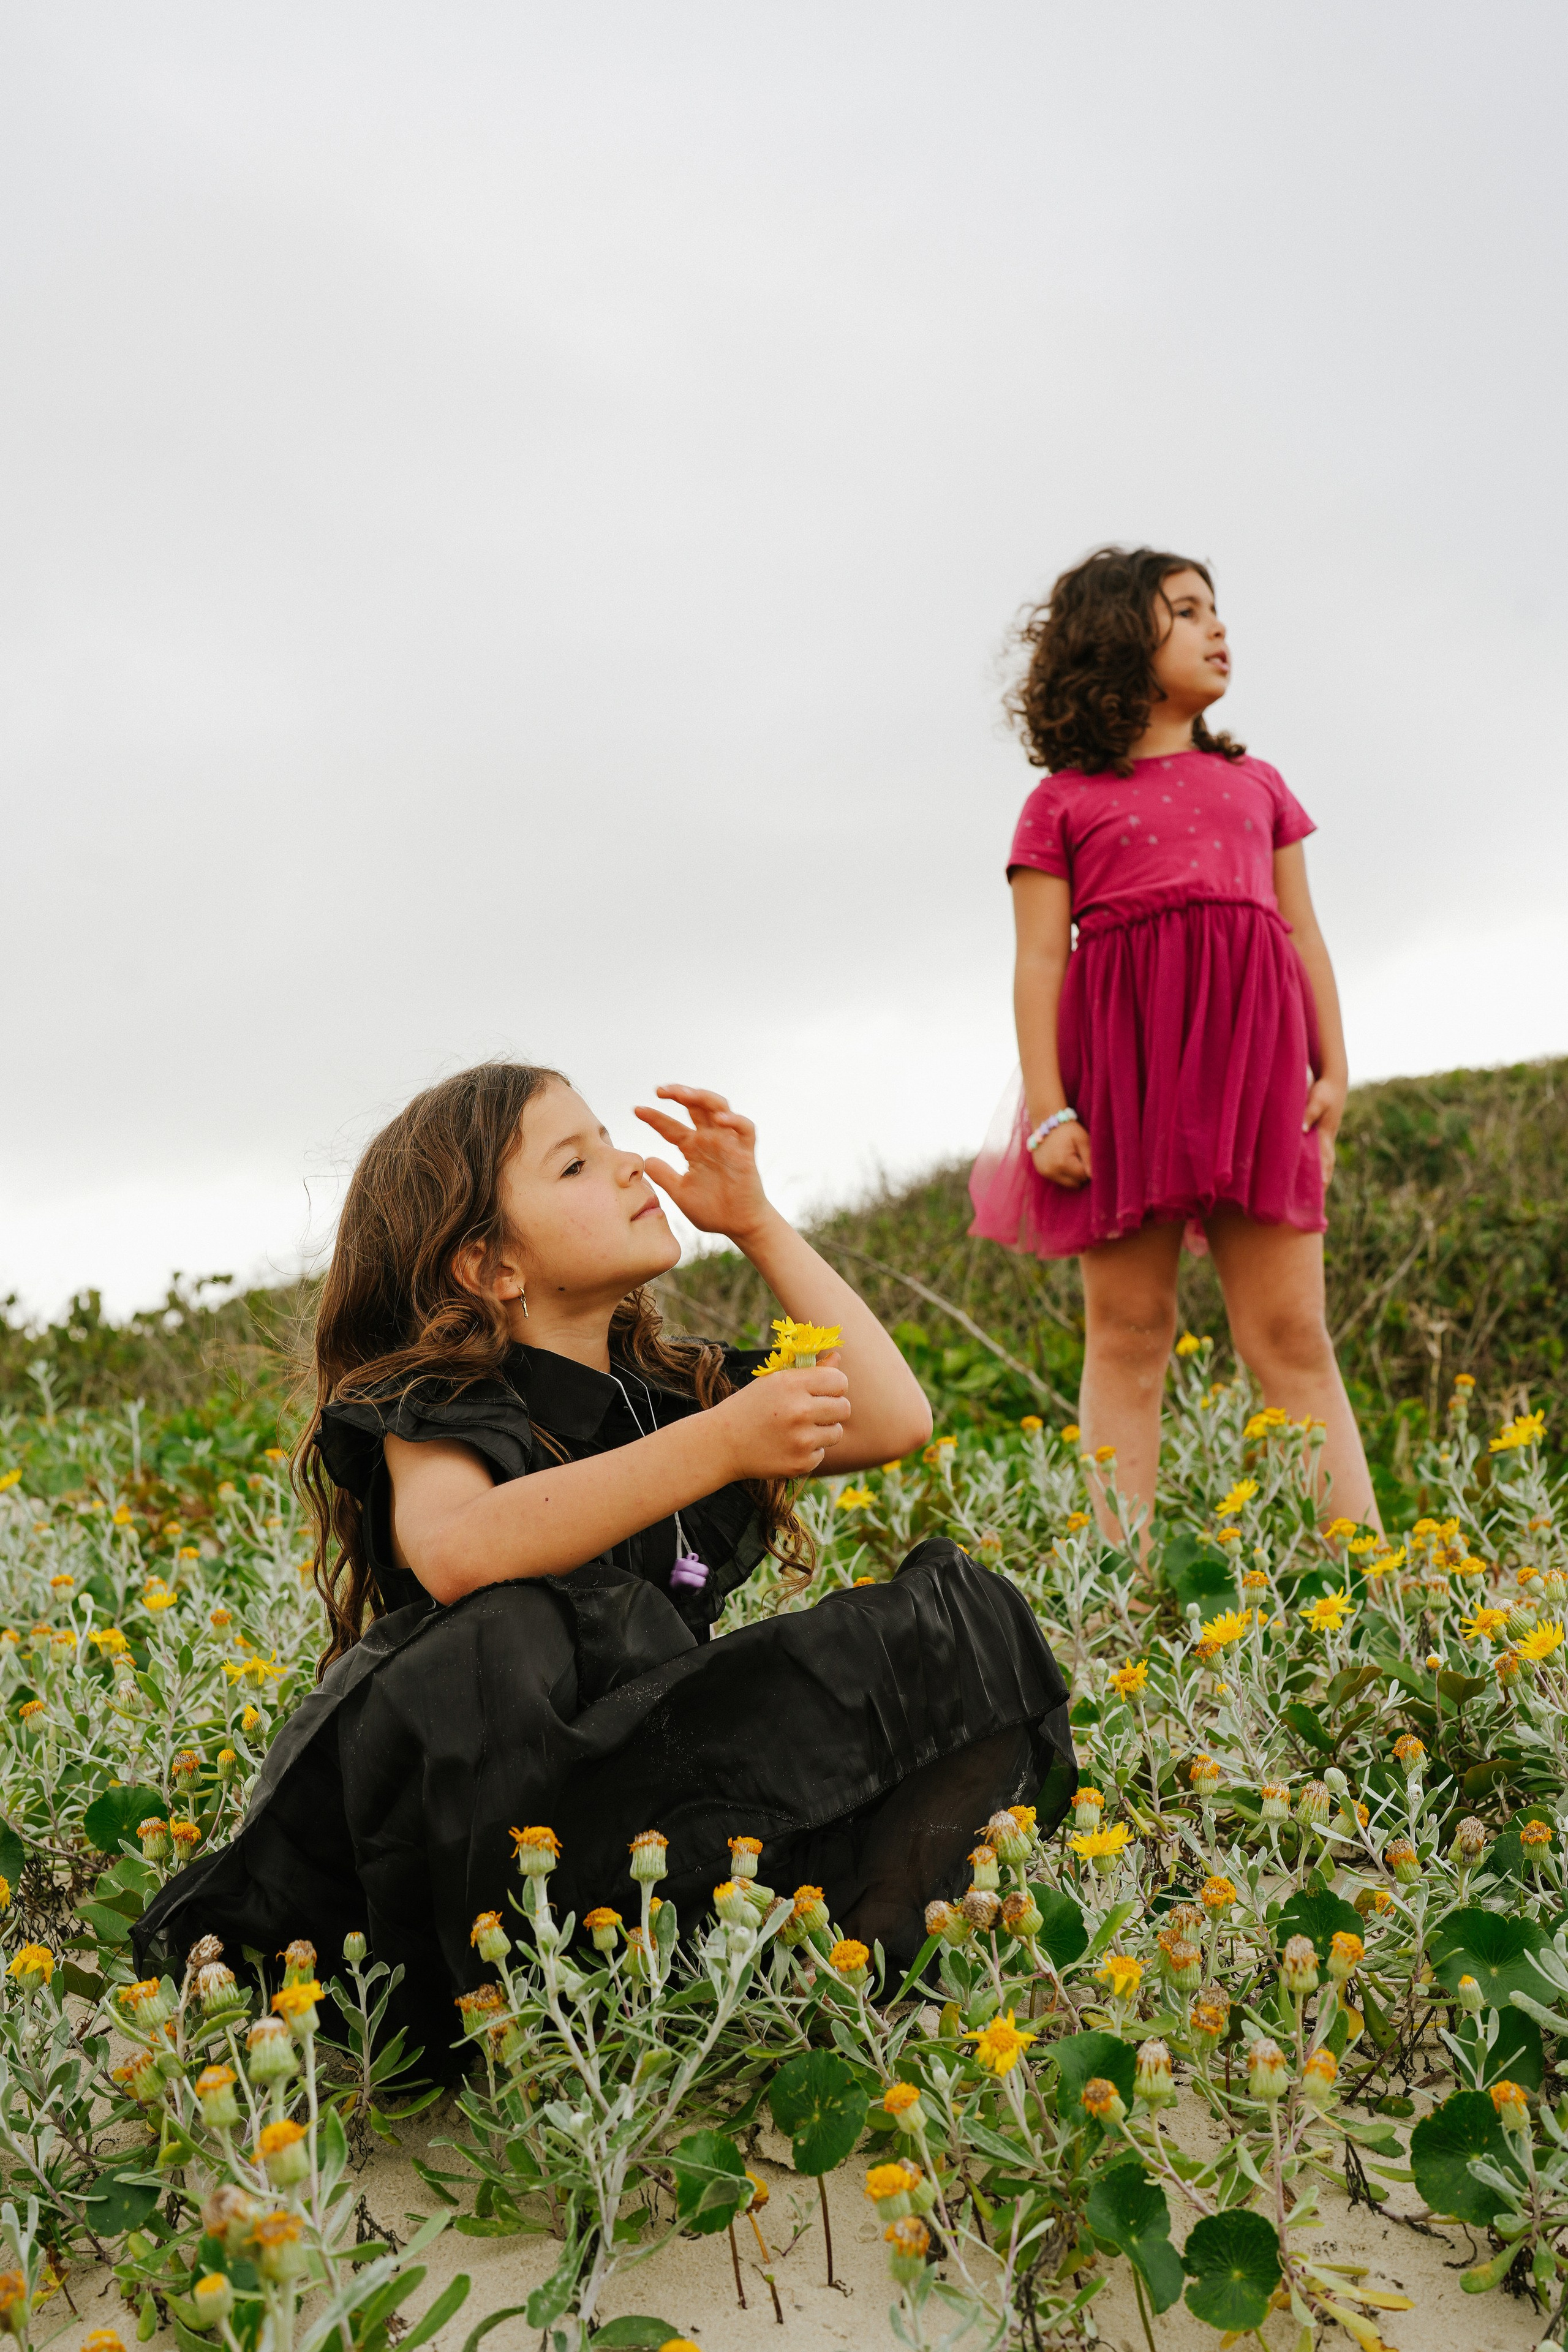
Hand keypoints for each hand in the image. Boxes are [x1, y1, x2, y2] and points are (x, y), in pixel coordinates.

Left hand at [636, 1085, 772, 1240]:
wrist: (738, 1226)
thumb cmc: (713, 1210)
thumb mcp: (680, 1193)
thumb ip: (664, 1177)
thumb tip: (645, 1161)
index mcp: (693, 1149)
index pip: (671, 1127)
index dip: (654, 1118)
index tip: (636, 1110)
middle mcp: (709, 1141)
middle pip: (695, 1107)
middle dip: (679, 1094)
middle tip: (660, 1090)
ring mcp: (728, 1144)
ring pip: (719, 1108)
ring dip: (703, 1097)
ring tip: (686, 1094)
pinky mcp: (746, 1153)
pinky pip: (745, 1129)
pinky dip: (735, 1120)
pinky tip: (719, 1118)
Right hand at [710, 1357, 849, 1479]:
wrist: (722, 1444)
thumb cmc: (751, 1407)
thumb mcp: (774, 1381)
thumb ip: (809, 1370)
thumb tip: (838, 1357)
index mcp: (792, 1384)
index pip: (839, 1381)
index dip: (834, 1386)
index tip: (823, 1391)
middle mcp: (799, 1411)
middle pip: (844, 1408)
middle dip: (832, 1409)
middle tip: (813, 1412)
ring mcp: (801, 1440)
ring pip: (836, 1432)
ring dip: (823, 1431)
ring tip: (798, 1429)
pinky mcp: (800, 1463)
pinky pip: (821, 1453)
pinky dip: (809, 1451)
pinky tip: (787, 1446)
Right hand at [1031, 1119, 1091, 1189]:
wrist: (1045, 1121)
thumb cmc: (1067, 1129)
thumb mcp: (1082, 1139)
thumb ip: (1089, 1158)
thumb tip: (1094, 1176)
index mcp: (1063, 1163)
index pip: (1083, 1177)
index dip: (1088, 1168)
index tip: (1085, 1157)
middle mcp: (1052, 1171)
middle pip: (1075, 1184)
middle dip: (1079, 1174)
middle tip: (1078, 1158)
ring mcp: (1044, 1172)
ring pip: (1066, 1183)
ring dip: (1071, 1174)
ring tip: (1069, 1157)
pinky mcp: (1040, 1171)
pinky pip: (1057, 1179)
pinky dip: (1062, 1172)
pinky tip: (1061, 1159)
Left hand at [1303, 1076, 1345, 1187]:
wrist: (1334, 1080)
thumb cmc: (1325, 1090)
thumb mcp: (1316, 1100)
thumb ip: (1309, 1113)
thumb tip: (1302, 1129)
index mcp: (1326, 1133)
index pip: (1324, 1158)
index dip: (1322, 1173)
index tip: (1321, 1188)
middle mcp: (1327, 1137)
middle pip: (1326, 1163)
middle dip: (1324, 1180)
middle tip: (1320, 1198)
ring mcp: (1326, 1135)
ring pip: (1324, 1159)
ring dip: (1322, 1174)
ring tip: (1318, 1190)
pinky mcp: (1323, 1131)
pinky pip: (1320, 1151)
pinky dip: (1319, 1162)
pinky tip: (1312, 1168)